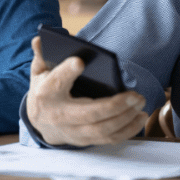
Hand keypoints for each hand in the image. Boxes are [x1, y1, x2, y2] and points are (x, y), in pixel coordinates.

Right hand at [26, 36, 148, 146]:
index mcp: (47, 93)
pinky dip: (127, 130)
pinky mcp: (85, 140)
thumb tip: (39, 39)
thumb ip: (42, 55)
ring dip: (125, 118)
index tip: (80, 61)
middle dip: (115, 106)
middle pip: (90, 113)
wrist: (40, 122)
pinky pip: (109, 139)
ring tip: (140, 103)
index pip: (56, 82)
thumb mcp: (39, 71)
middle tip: (135, 94)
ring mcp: (73, 131)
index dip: (67, 72)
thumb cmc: (45, 90)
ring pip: (102, 130)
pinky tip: (140, 117)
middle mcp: (60, 115)